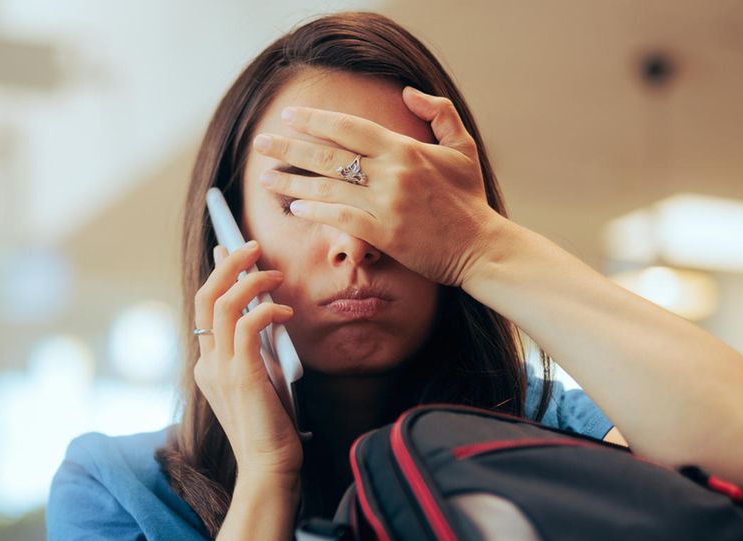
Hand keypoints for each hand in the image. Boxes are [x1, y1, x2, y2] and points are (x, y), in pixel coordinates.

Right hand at [192, 240, 302, 482]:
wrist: (268, 468)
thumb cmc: (271, 429)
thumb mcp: (261, 380)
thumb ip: (257, 350)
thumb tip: (267, 314)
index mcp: (207, 365)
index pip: (203, 308)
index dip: (216, 275)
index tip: (229, 250)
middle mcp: (207, 363)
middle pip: (205, 297)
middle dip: (228, 265)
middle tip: (253, 246)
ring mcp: (220, 369)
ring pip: (223, 304)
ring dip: (250, 280)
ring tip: (274, 274)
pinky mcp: (241, 375)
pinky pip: (248, 325)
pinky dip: (268, 310)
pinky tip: (286, 313)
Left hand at [252, 87, 505, 288]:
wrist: (481, 246)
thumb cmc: (469, 199)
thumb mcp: (461, 147)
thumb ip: (438, 113)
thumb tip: (408, 92)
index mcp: (404, 148)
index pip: (350, 128)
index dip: (316, 120)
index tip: (289, 116)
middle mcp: (391, 172)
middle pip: (329, 156)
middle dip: (289, 147)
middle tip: (261, 143)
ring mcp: (385, 204)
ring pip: (327, 188)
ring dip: (292, 182)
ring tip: (265, 178)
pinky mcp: (383, 234)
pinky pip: (340, 219)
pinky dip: (316, 212)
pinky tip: (296, 208)